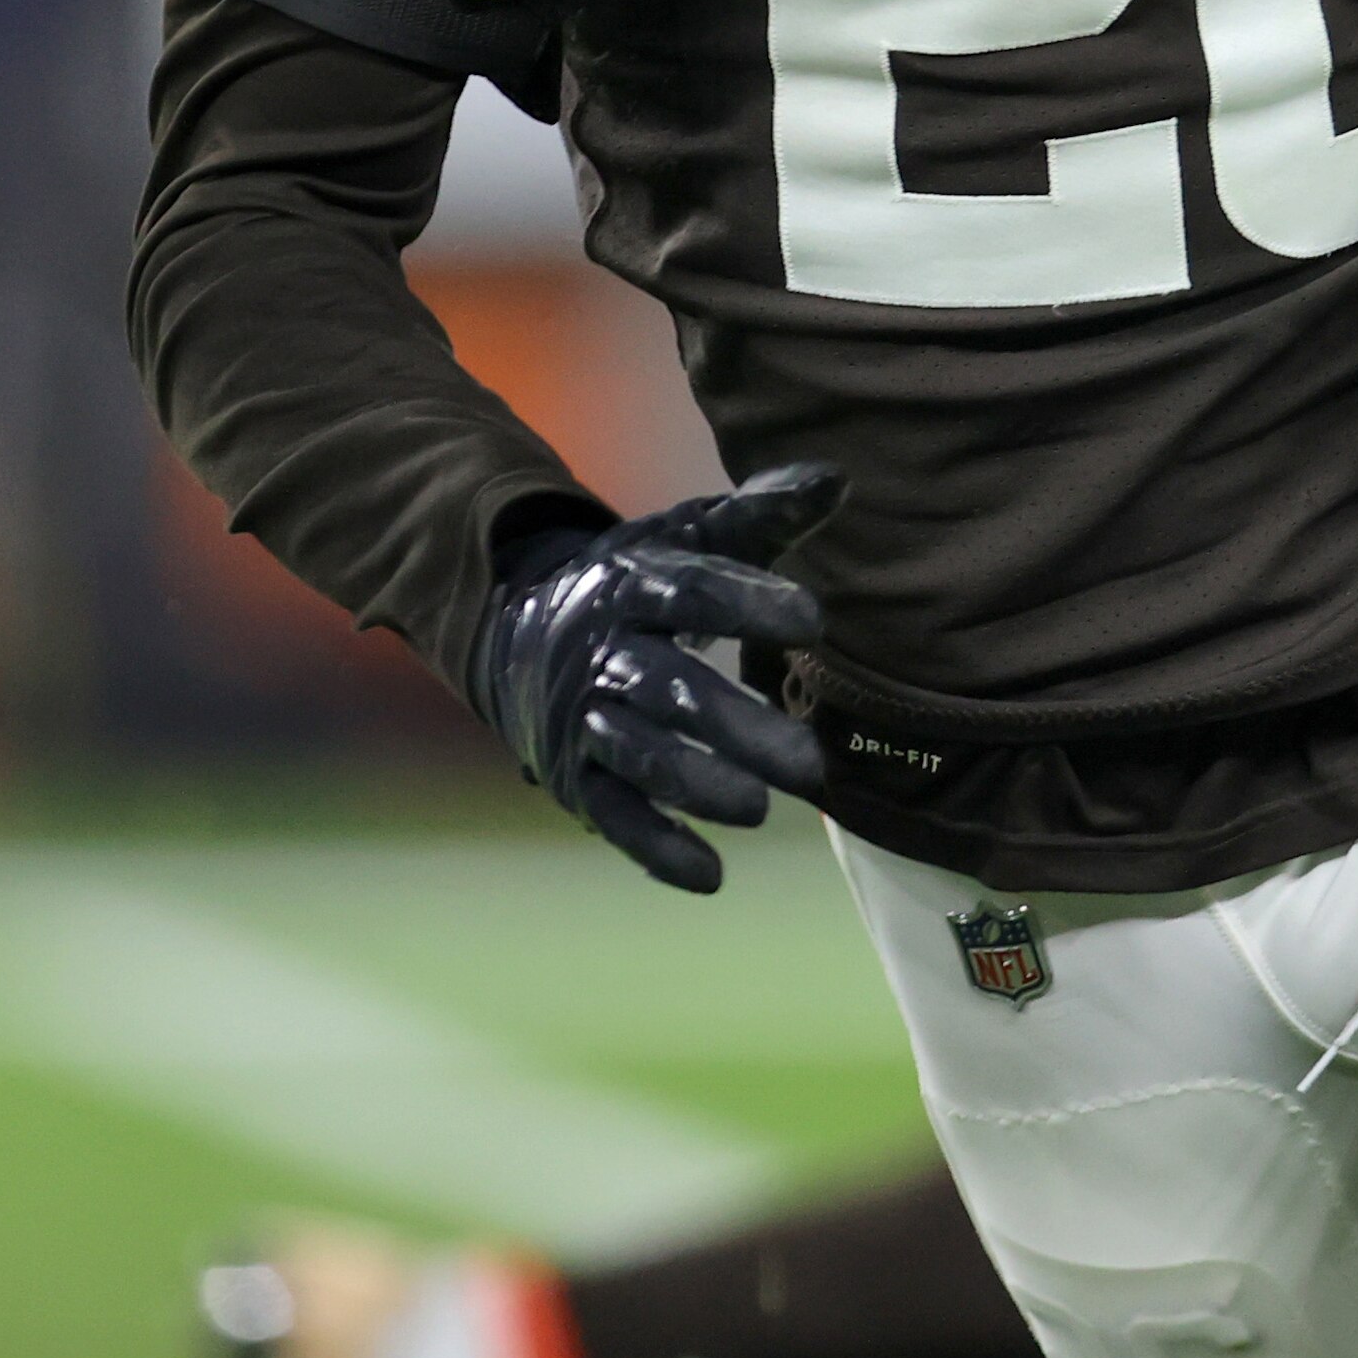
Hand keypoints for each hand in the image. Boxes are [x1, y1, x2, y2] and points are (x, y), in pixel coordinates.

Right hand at [468, 464, 840, 892]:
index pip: (693, 590)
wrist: (521, 624)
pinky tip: (709, 877)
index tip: (815, 620)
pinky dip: (655, 848)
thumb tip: (836, 480)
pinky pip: (613, 815)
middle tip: (813, 765)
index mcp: (634, 584)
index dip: (749, 603)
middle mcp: (603, 652)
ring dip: (696, 787)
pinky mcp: (575, 775)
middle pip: (667, 690)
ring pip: (637, 755)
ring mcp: (585, 718)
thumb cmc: (638, 580)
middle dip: (735, 728)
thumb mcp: (687, 536)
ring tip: (759, 812)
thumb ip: (761, 515)